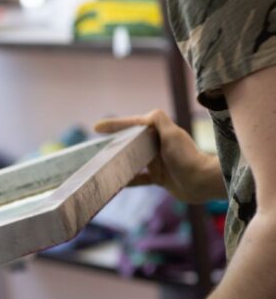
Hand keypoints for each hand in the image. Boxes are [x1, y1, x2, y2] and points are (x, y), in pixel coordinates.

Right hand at [95, 110, 224, 203]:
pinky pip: (139, 179)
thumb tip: (145, 115)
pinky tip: (116, 183)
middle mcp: (157, 146)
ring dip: (119, 161)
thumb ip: (158, 120)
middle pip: (131, 142)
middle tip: (96, 147)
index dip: (116, 125)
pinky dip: (128, 180)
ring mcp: (158, 163)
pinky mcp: (160, 178)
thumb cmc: (187, 157)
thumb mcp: (172, 134)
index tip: (97, 127)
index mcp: (159, 133)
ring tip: (103, 164)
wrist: (202, 182)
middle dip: (115, 143)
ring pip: (133, 160)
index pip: (133, 125)